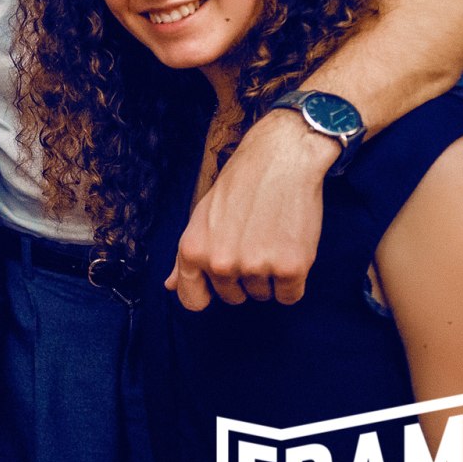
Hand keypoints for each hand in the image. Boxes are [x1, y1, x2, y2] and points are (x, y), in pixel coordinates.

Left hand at [168, 110, 333, 310]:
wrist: (281, 160)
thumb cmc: (239, 187)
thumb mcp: (201, 218)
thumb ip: (186, 257)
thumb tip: (170, 286)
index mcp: (193, 251)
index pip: (192, 301)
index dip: (208, 292)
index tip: (221, 279)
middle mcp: (221, 264)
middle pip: (233, 298)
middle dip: (242, 278)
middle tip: (252, 242)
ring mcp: (256, 267)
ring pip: (262, 295)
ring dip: (269, 276)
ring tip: (270, 239)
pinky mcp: (290, 268)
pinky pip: (289, 296)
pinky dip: (292, 280)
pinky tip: (289, 249)